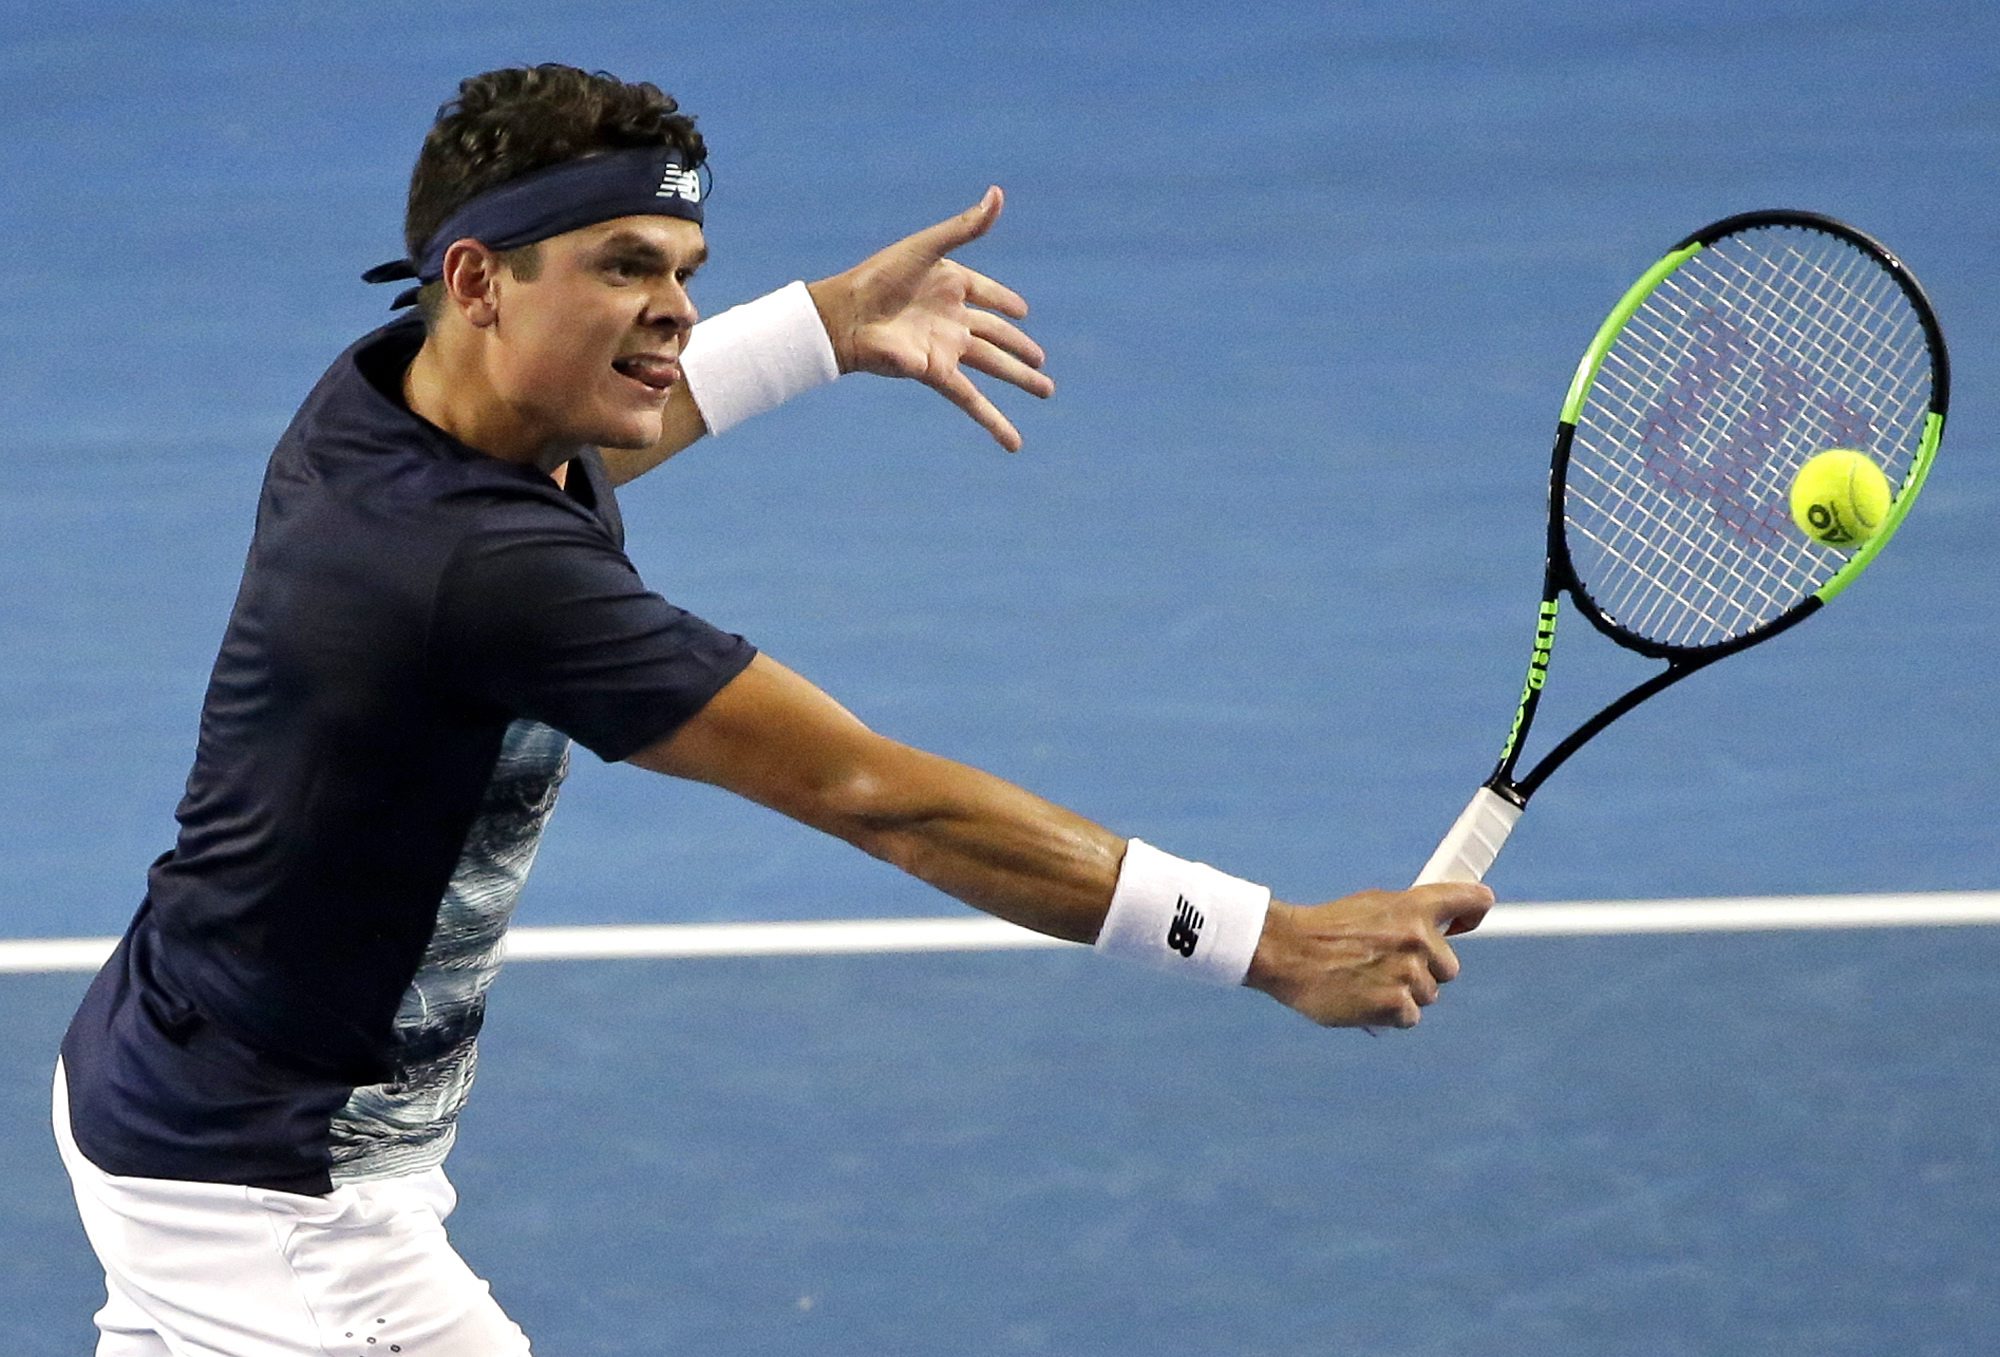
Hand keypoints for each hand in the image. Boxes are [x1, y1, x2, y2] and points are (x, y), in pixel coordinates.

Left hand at [806, 186, 1054, 450]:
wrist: (847, 315)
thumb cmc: (880, 276)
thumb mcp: (927, 248)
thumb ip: (965, 228)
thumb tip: (998, 194)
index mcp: (951, 285)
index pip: (986, 293)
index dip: (1004, 301)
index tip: (1022, 312)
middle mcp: (952, 319)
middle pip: (997, 337)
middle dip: (1022, 351)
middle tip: (1043, 366)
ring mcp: (947, 348)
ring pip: (993, 368)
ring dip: (1020, 380)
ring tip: (1047, 391)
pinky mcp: (938, 373)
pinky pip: (972, 400)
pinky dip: (993, 421)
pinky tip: (1013, 441)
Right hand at [1244, 884, 1493, 1028]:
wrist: (1286, 952)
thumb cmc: (1324, 930)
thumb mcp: (1371, 907)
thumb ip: (1407, 917)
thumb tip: (1433, 934)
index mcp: (1414, 906)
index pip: (1472, 901)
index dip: (1474, 913)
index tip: (1465, 923)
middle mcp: (1419, 938)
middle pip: (1449, 967)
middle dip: (1424, 970)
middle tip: (1386, 966)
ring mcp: (1409, 973)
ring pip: (1428, 995)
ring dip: (1403, 994)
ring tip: (1366, 982)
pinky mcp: (1396, 1004)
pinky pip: (1410, 1017)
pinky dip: (1389, 1015)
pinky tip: (1363, 1000)